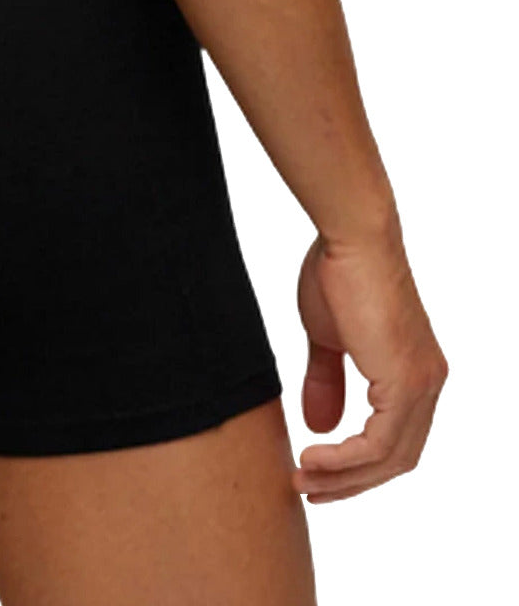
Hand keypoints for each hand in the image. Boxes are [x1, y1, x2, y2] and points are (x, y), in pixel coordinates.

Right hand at [294, 221, 445, 502]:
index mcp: (413, 372)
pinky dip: (346, 458)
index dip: (356, 464)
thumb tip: (319, 424)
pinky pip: (380, 442)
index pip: (393, 439)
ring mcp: (421, 385)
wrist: (352, 239)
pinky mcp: (405, 382)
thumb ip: (326, 380)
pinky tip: (313, 456)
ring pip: (390, 459)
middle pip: (396, 459)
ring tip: (301, 478)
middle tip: (307, 489)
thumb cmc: (338, 273)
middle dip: (350, 482)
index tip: (315, 471)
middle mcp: (428, 383)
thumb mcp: (327, 337)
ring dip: (344, 476)